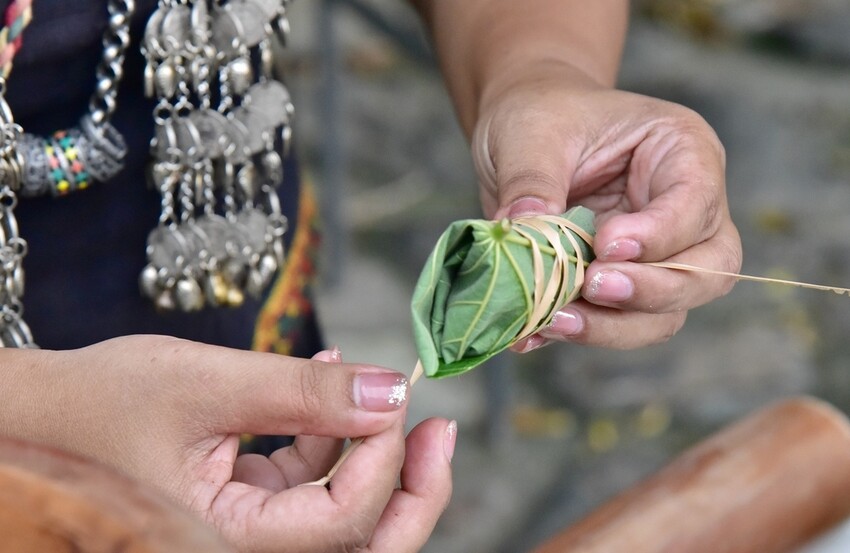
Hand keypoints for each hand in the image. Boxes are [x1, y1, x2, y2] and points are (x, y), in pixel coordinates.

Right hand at [0, 336, 453, 551]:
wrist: (40, 416)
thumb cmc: (95, 405)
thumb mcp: (205, 383)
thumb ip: (301, 391)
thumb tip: (391, 391)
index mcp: (221, 547)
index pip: (339, 524)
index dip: (380, 460)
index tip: (395, 395)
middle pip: (360, 546)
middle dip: (412, 492)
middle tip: (440, 432)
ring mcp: (247, 534)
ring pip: (342, 517)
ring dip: (371, 454)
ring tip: (377, 387)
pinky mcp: (248, 507)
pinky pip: (310, 483)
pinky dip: (328, 437)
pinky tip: (325, 380)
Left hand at [473, 61, 741, 348]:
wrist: (524, 134)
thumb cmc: (542, 115)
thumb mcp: (531, 132)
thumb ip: (531, 181)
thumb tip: (522, 230)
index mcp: (683, 153)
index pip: (697, 204)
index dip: (658, 235)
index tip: (605, 245)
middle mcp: (687, 211)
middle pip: (708, 272)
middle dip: (651, 292)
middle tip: (592, 287)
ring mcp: (659, 256)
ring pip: (666, 313)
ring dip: (613, 326)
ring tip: (554, 320)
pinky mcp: (621, 286)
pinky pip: (616, 324)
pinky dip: (578, 333)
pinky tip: (534, 333)